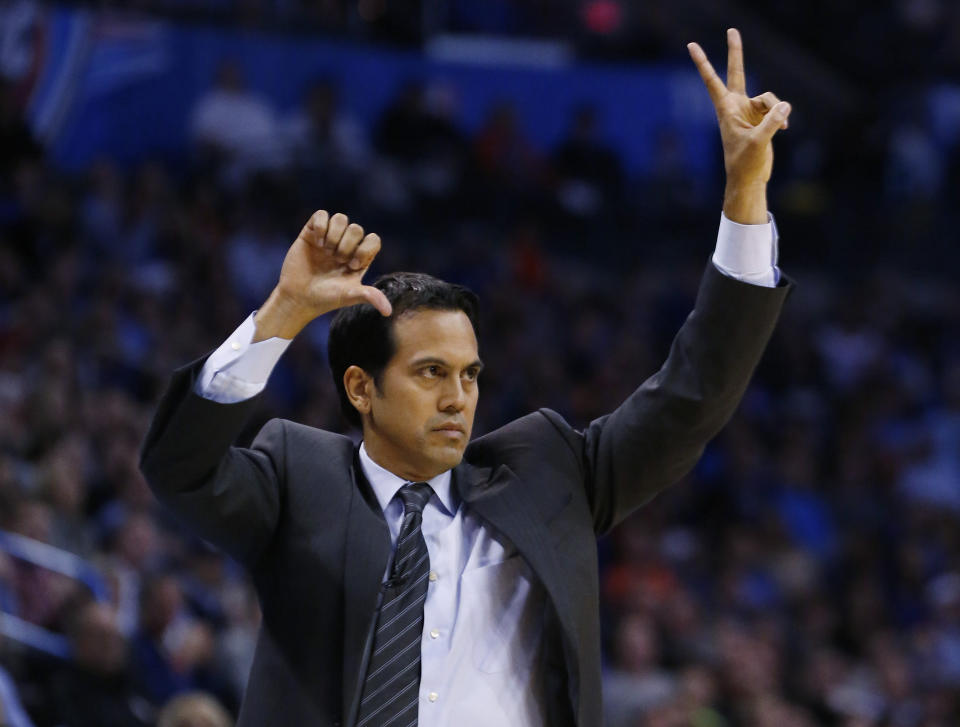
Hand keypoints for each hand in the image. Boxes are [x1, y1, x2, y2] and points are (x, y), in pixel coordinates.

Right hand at [254, 211, 391, 340]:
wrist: (298, 298)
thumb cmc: (325, 299)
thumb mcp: (350, 296)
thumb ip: (370, 297)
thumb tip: (388, 311)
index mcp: (359, 257)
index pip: (373, 239)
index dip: (365, 249)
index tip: (352, 266)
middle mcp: (346, 245)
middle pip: (356, 228)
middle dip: (347, 245)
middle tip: (336, 260)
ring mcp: (328, 237)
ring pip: (341, 218)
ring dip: (334, 235)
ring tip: (325, 251)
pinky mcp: (311, 232)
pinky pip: (321, 214)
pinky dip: (321, 226)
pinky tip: (316, 242)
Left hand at [687, 29, 791, 222]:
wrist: (749, 179)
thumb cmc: (745, 163)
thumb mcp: (759, 142)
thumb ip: (772, 122)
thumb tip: (785, 106)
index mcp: (726, 110)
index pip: (712, 81)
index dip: (703, 63)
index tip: (691, 46)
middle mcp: (736, 107)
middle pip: (737, 73)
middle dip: (736, 52)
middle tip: (732, 30)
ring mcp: (750, 112)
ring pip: (768, 97)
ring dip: (776, 109)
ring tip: (781, 128)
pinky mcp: (762, 119)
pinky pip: (776, 109)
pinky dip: (782, 117)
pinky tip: (784, 130)